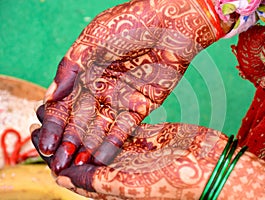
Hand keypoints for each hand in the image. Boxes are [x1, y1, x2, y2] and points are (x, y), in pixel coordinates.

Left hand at [32, 122, 264, 198]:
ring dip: (81, 120)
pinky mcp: (145, 133)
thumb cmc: (176, 183)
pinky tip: (93, 99)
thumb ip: (99, 182)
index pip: (75, 173)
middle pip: (84, 150)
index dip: (55, 157)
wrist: (212, 167)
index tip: (39, 139)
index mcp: (113, 184)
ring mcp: (132, 150)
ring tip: (64, 103)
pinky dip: (105, 113)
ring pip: (99, 133)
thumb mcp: (134, 185)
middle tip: (45, 114)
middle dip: (65, 133)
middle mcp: (119, 167)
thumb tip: (63, 176)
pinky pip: (119, 122)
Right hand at [33, 0, 225, 174]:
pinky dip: (115, 141)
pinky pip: (127, 126)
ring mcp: (121, 98)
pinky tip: (102, 156)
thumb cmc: (129, 23)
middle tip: (60, 163)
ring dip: (90, 146)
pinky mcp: (142, 105)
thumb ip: (72, 66)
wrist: (169, 24)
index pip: (65, 104)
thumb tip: (51, 95)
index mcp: (86, 73)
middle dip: (71, 142)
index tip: (48, 143)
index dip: (56, 124)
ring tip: (79, 165)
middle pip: (82, 120)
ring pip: (102, 127)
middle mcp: (101, 89)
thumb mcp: (94, 39)